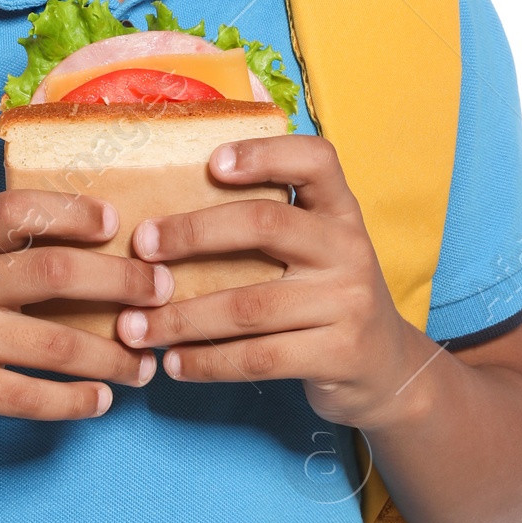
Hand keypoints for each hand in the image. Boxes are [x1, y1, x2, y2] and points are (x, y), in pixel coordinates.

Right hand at [0, 190, 171, 434]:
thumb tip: (93, 246)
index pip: (18, 209)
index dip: (72, 212)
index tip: (116, 223)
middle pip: (52, 274)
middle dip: (120, 283)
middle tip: (161, 291)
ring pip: (52, 345)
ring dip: (111, 355)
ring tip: (145, 363)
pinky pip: (27, 397)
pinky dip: (73, 402)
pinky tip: (101, 401)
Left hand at [114, 137, 432, 430]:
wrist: (386, 368)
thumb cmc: (324, 298)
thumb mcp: (315, 251)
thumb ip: (269, 226)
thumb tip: (164, 216)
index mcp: (339, 212)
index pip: (316, 161)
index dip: (265, 154)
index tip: (212, 163)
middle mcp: (348, 249)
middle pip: (266, 225)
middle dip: (193, 233)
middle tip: (141, 247)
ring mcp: (347, 303)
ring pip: (249, 306)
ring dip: (181, 317)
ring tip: (135, 327)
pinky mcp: (339, 354)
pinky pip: (258, 358)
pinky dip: (207, 361)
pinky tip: (173, 364)